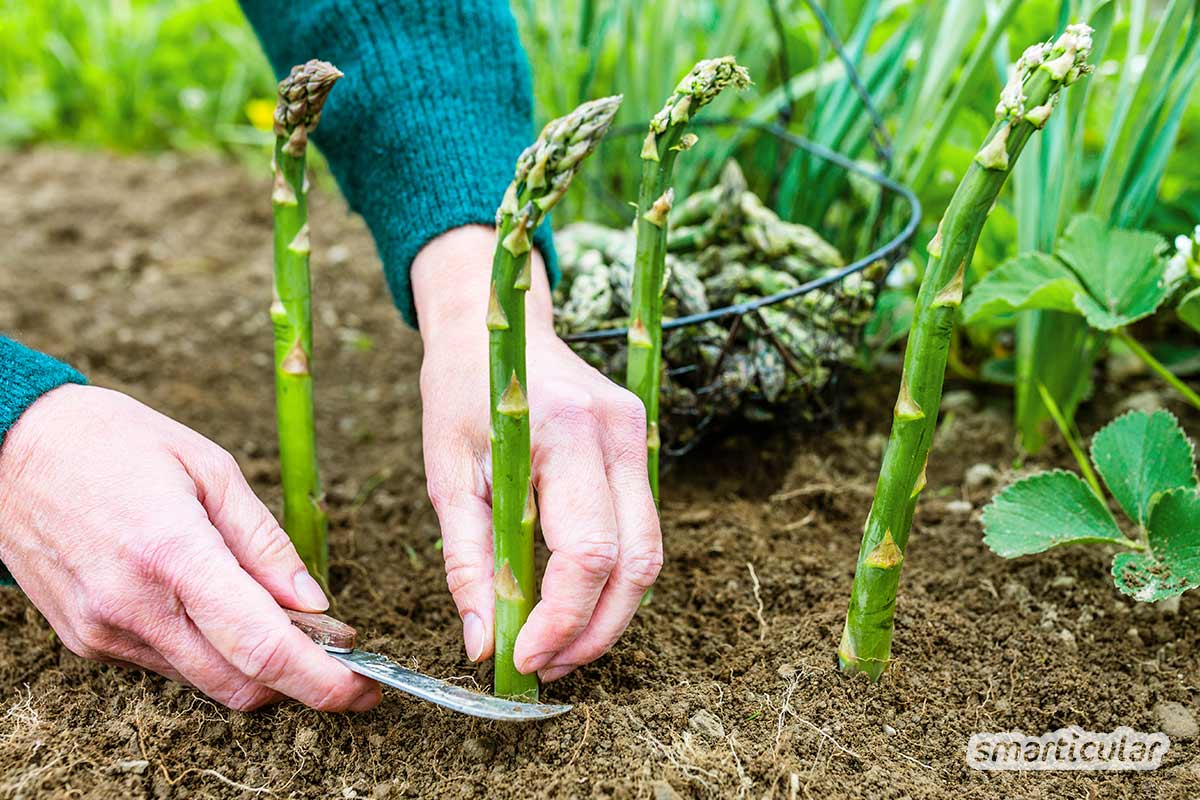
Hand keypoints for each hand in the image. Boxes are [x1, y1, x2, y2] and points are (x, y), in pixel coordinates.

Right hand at [0, 384, 379, 711]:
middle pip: (240, 684)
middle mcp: (133, 606)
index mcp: (172, 552)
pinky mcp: (88, 642)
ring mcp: (104, 632)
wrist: (10, 449)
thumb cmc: (115, 444)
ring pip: (205, 682)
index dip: (323, 680)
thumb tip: (316, 602)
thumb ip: (266, 543)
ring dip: (256, 666)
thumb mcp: (210, 468)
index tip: (363, 689)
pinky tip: (221, 612)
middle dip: (299, 681)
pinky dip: (210, 652)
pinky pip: (168, 667)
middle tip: (335, 649)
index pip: (262, 646)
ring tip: (281, 619)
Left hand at [413, 225, 662, 682]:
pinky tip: (571, 600)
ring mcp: (638, 436)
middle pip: (636, 563)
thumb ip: (467, 562)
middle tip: (544, 667)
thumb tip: (483, 646)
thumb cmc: (461, 391)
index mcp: (567, 430)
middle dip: (594, 631)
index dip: (562, 618)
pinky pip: (640, 529)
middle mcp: (618, 433)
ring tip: (555, 645)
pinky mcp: (640, 444)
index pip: (587, 550)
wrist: (496, 322)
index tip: (522, 658)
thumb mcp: (448, 475)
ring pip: (648, 554)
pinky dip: (610, 576)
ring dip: (607, 612)